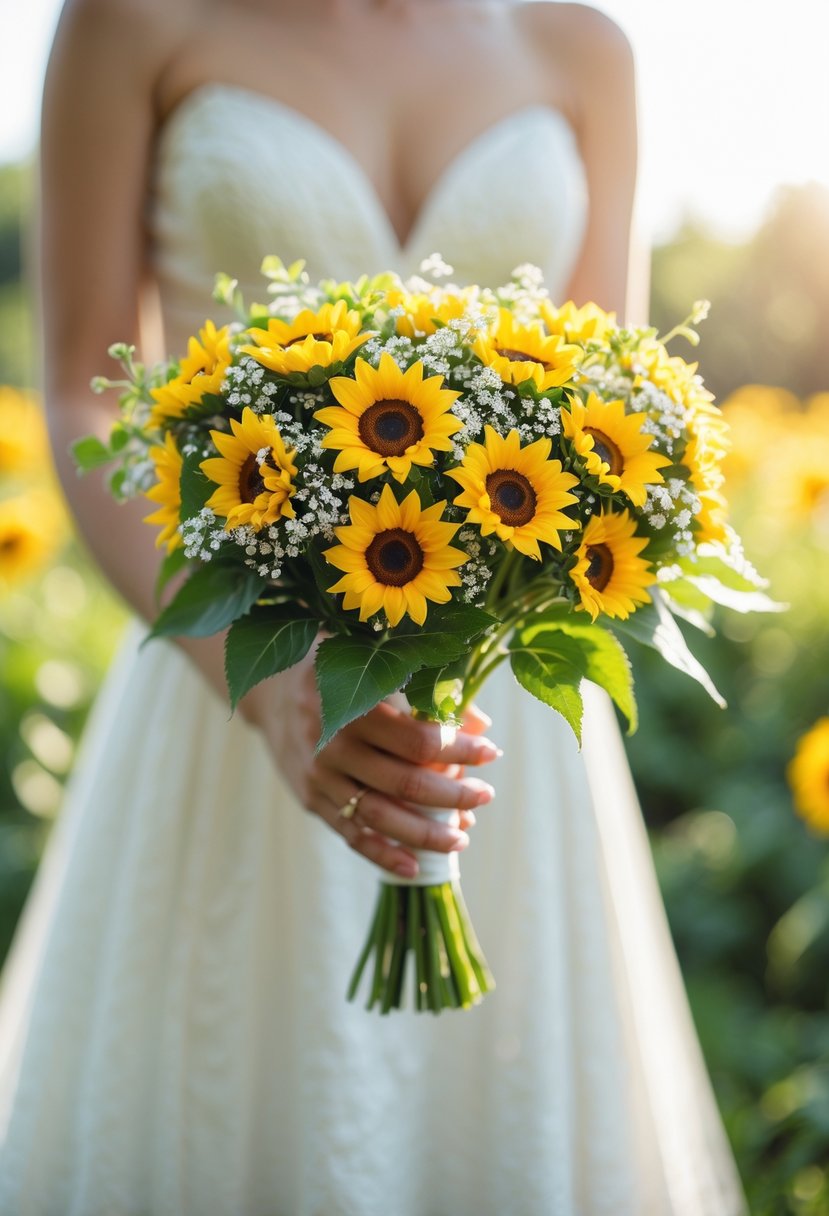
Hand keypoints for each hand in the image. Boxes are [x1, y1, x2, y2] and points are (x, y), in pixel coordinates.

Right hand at [242, 649, 499, 878]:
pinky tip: (415, 867)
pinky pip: (350, 835)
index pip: (417, 738)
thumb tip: (480, 725)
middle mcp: (332, 743)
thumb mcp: (375, 665)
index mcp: (352, 704)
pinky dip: (383, 855)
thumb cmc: (335, 669)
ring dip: (425, 833)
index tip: (491, 752)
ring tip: (462, 837)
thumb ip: (426, 691)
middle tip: (485, 795)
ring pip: (379, 815)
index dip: (459, 748)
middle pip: (404, 781)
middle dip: (452, 794)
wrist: (268, 690)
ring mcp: (319, 776)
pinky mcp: (311, 800)